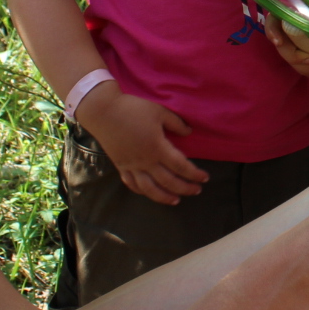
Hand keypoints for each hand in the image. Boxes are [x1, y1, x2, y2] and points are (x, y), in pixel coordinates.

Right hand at [76, 83, 210, 204]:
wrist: (103, 111)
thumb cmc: (133, 109)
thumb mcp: (159, 112)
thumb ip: (176, 124)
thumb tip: (189, 133)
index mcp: (157, 147)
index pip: (180, 166)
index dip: (194, 173)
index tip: (205, 177)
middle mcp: (145, 161)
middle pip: (168, 181)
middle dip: (185, 188)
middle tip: (197, 191)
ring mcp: (131, 166)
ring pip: (149, 189)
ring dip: (164, 197)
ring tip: (176, 200)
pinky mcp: (120, 166)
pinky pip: (132, 184)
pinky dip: (142, 191)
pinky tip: (150, 193)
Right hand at [262, 10, 308, 81]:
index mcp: (292, 12)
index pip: (273, 20)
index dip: (272, 32)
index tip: (279, 42)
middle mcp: (289, 28)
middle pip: (282, 45)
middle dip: (294, 56)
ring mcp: (295, 43)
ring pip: (291, 59)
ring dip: (305, 68)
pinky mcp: (304, 54)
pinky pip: (301, 66)